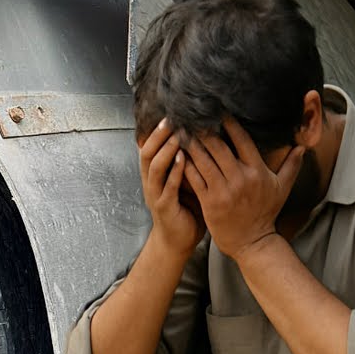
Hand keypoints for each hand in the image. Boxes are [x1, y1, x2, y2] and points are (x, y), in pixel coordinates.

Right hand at [139, 119, 203, 255]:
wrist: (179, 239)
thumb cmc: (186, 209)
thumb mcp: (188, 180)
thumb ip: (191, 161)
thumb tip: (207, 136)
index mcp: (156, 173)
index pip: (150, 145)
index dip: (157, 130)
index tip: (171, 113)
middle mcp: (151, 181)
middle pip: (147, 152)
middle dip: (159, 135)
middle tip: (172, 119)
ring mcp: (155, 194)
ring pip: (154, 167)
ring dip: (166, 150)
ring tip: (177, 136)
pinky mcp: (164, 207)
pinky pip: (166, 187)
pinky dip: (174, 173)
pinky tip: (184, 161)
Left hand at [182, 117, 304, 260]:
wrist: (252, 242)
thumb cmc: (265, 213)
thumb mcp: (282, 188)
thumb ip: (291, 166)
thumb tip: (302, 147)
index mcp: (258, 171)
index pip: (242, 140)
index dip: (229, 124)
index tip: (218, 111)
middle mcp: (241, 178)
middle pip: (219, 147)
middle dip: (204, 130)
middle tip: (192, 116)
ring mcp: (224, 190)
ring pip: (203, 160)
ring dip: (191, 143)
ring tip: (181, 130)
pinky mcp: (209, 202)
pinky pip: (194, 178)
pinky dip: (184, 165)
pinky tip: (177, 154)